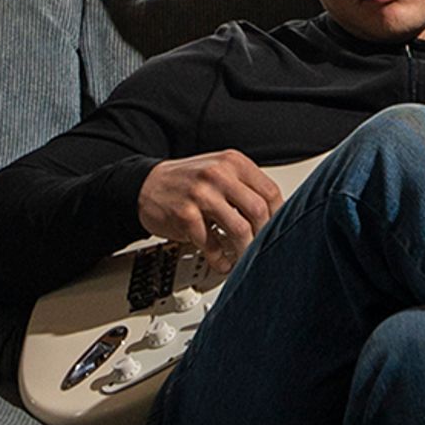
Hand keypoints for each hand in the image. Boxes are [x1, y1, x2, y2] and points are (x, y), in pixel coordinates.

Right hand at [140, 149, 284, 262]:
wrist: (146, 185)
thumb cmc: (186, 182)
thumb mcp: (219, 171)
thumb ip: (244, 186)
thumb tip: (274, 215)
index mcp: (232, 162)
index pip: (270, 191)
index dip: (279, 216)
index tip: (278, 230)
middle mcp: (219, 174)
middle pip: (258, 211)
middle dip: (264, 236)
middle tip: (263, 248)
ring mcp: (201, 194)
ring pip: (239, 229)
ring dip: (245, 251)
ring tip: (243, 259)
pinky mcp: (185, 214)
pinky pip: (211, 244)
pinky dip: (219, 258)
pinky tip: (221, 261)